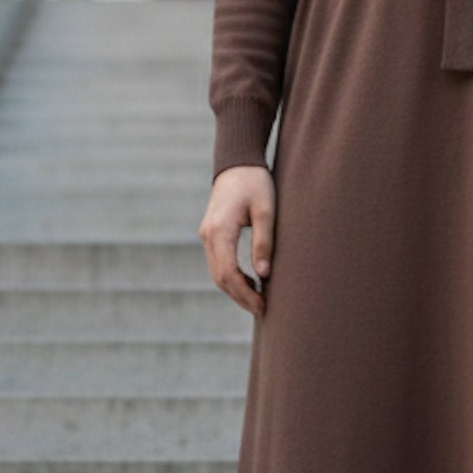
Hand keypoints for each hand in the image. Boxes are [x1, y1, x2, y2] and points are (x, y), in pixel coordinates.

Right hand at [199, 164, 274, 317]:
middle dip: (240, 297)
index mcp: (220, 230)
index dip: (245, 293)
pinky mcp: (211, 234)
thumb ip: (263, 241)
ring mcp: (206, 235)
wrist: (237, 162)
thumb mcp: (266, 210)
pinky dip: (231, 277)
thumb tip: (263, 274)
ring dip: (235, 289)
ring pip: (217, 272)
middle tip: (262, 310)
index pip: (229, 272)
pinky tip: (250, 282)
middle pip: (220, 277)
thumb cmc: (255, 183)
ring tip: (257, 300)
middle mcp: (208, 235)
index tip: (263, 305)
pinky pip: (218, 262)